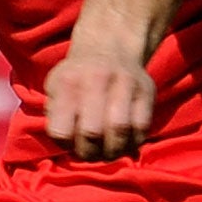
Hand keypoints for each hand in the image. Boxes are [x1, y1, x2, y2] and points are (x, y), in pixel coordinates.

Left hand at [45, 42, 156, 160]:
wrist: (110, 47)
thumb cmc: (77, 77)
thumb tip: (67, 144)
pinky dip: (133, 142)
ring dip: (113, 151)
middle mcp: (96, 79)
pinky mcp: (146, 91)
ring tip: (108, 152)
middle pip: (92, 132)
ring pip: (120, 130)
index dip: (66, 145)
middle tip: (91, 154)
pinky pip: (142, 127)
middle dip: (90, 152)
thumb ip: (55, 115)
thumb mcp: (55, 87)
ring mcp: (124, 84)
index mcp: (68, 82)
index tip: (70, 143)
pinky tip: (125, 142)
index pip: (61, 131)